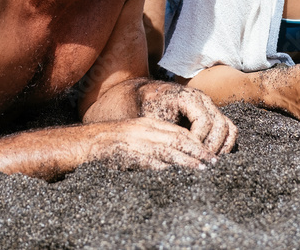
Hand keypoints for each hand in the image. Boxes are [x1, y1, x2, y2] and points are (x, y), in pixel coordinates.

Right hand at [85, 117, 218, 170]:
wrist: (86, 143)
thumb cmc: (112, 142)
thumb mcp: (136, 133)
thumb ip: (154, 139)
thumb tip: (176, 153)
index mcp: (148, 124)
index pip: (177, 131)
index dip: (195, 142)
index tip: (209, 152)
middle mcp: (145, 131)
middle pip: (177, 139)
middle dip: (197, 151)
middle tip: (212, 162)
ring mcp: (137, 142)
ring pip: (167, 150)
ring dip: (186, 160)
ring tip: (201, 169)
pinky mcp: (128, 155)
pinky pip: (149, 161)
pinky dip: (164, 168)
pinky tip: (176, 174)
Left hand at [138, 81, 236, 155]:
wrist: (150, 94)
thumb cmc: (149, 108)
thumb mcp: (153, 120)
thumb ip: (166, 135)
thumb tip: (176, 158)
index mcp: (188, 98)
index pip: (204, 121)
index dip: (199, 141)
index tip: (190, 155)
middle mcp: (203, 99)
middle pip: (219, 125)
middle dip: (211, 146)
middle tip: (202, 163)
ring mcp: (210, 105)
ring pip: (227, 126)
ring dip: (221, 146)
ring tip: (209, 162)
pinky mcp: (213, 113)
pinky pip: (228, 127)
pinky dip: (225, 142)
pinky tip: (214, 156)